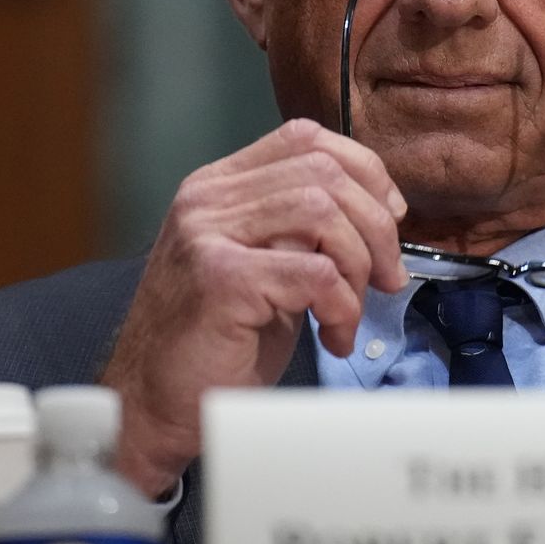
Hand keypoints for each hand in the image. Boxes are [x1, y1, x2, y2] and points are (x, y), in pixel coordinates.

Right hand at [100, 118, 408, 495]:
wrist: (153, 404)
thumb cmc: (218, 343)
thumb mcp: (265, 265)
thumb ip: (305, 228)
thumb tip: (382, 211)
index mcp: (218, 186)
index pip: (305, 138)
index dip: (364, 171)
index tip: (390, 217)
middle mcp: (206, 199)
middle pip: (323, 172)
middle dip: (376, 226)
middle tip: (387, 279)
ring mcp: (208, 235)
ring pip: (323, 213)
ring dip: (358, 266)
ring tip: (351, 312)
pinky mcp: (221, 279)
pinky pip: (316, 273)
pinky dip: (343, 307)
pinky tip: (334, 337)